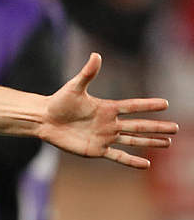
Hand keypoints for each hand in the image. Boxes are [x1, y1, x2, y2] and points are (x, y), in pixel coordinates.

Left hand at [38, 53, 177, 168]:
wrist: (44, 120)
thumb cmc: (58, 102)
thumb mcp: (74, 87)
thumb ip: (87, 73)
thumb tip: (96, 55)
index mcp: (107, 108)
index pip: (133, 106)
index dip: (148, 105)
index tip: (166, 104)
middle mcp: (109, 123)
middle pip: (139, 125)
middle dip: (157, 127)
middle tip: (176, 128)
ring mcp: (104, 137)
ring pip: (133, 140)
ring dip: (150, 142)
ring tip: (167, 143)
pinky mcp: (96, 150)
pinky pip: (118, 156)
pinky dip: (131, 161)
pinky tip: (146, 164)